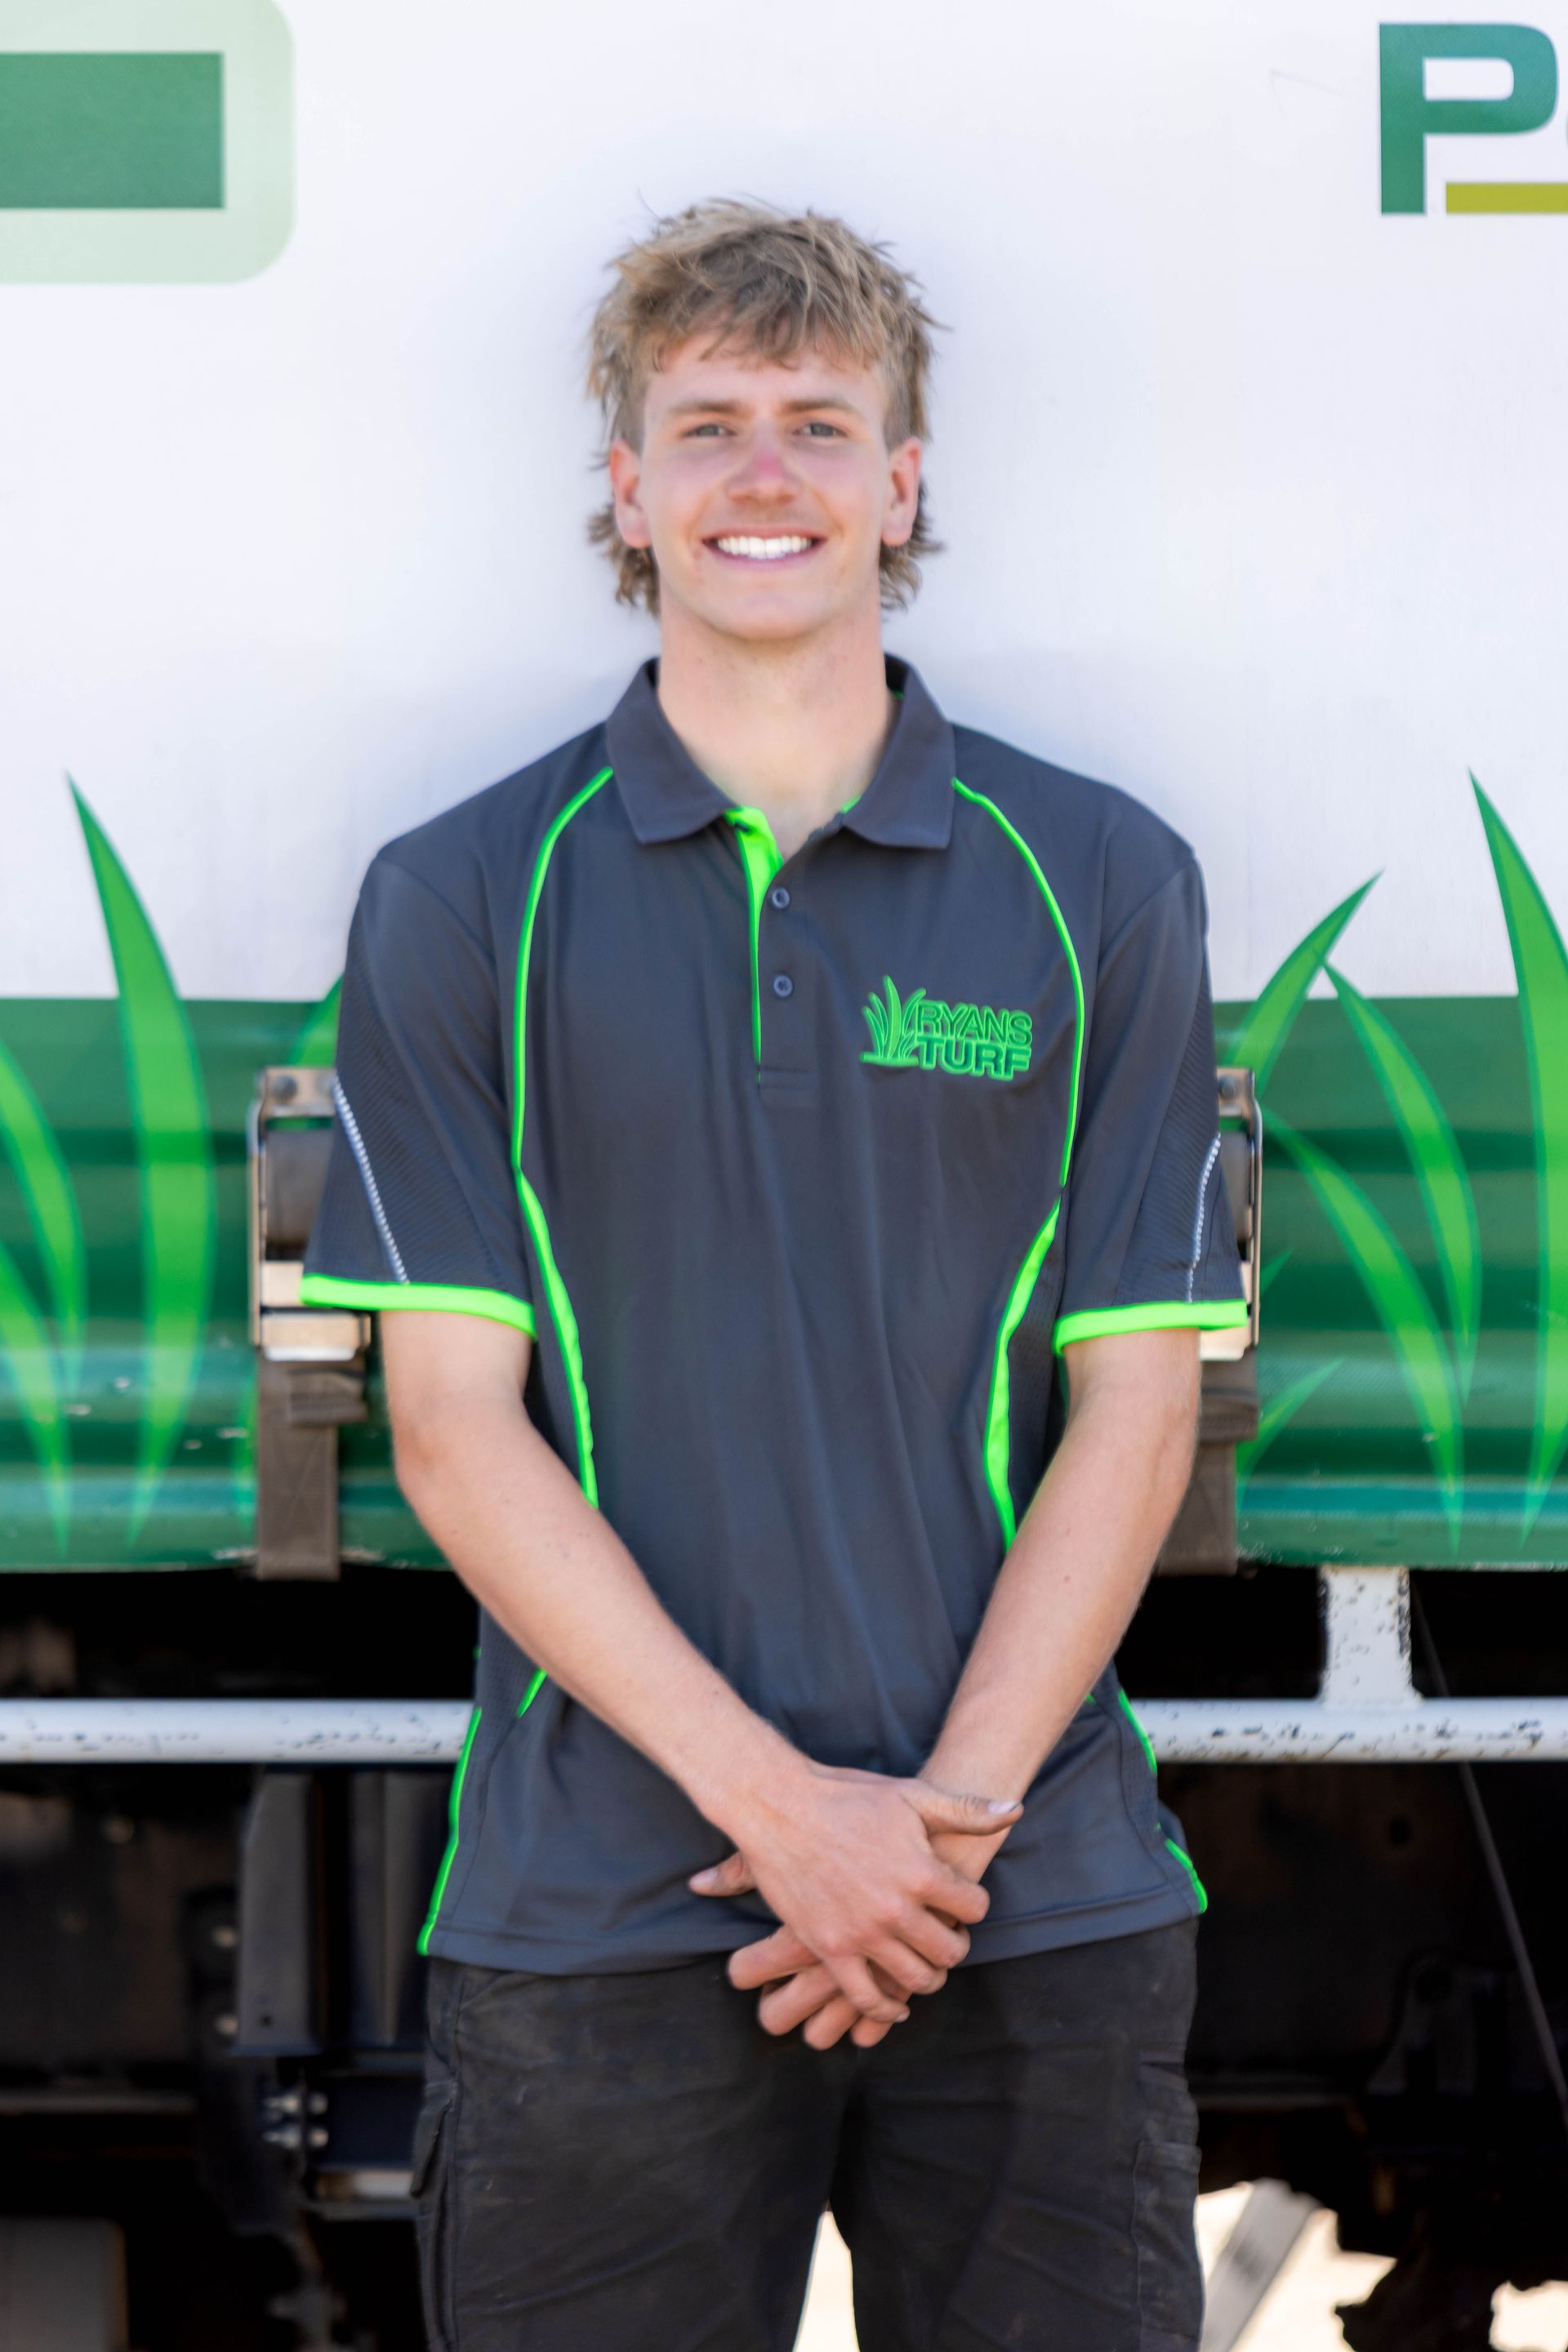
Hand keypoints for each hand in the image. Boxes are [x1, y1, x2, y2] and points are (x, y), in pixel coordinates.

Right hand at [689, 1764, 1018, 2025]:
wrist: (778, 1805)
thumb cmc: (847, 1796)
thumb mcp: (911, 1794)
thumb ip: (965, 1809)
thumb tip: (1014, 1810)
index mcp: (922, 1871)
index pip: (976, 1908)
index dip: (973, 1904)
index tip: (961, 1900)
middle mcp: (897, 1909)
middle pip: (951, 1951)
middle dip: (955, 1944)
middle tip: (946, 1935)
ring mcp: (862, 1934)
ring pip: (915, 1979)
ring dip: (927, 1975)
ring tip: (923, 1961)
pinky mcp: (830, 1949)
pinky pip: (866, 1998)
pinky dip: (885, 2009)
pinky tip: (894, 2004)